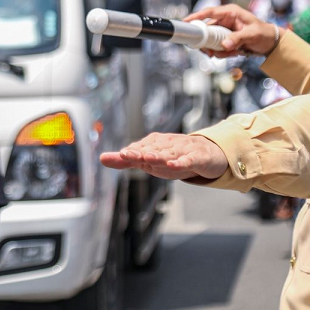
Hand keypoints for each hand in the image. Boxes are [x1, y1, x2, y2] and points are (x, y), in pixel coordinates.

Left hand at [100, 133, 228, 180]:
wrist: (207, 153)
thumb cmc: (174, 156)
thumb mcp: (149, 160)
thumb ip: (126, 161)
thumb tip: (101, 159)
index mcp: (154, 144)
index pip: (140, 148)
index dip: (130, 152)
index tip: (119, 155)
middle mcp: (167, 145)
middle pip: (152, 149)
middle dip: (139, 152)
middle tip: (125, 154)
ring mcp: (182, 150)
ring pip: (168, 153)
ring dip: (158, 155)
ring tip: (146, 158)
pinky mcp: (197, 158)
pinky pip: (188, 160)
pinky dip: (182, 162)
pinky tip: (174, 165)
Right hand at [185, 4, 279, 57]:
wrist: (271, 43)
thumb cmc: (264, 33)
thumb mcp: (252, 35)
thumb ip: (238, 39)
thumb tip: (224, 45)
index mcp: (230, 12)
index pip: (209, 12)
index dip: (196, 17)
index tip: (185, 23)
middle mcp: (225, 20)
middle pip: (207, 30)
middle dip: (208, 43)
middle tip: (210, 53)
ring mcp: (224, 30)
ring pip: (211, 41)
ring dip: (218, 50)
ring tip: (233, 53)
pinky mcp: (226, 39)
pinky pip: (218, 47)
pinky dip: (224, 53)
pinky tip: (235, 53)